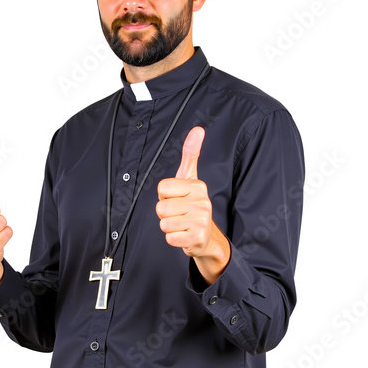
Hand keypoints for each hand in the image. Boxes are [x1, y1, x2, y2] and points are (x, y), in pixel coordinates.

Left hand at [156, 127, 229, 284]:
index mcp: (198, 186)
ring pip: (164, 223)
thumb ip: (191, 153)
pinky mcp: (197, 238)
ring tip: (182, 224)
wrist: (206, 237)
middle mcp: (202, 202)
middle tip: (179, 213)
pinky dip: (173, 239)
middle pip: (161, 207)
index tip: (178, 198)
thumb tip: (198, 129)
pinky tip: (184, 235)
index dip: (165, 195)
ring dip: (169, 226)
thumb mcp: (189, 177)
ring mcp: (201, 221)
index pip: (162, 189)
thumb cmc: (192, 204)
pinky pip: (169, 237)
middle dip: (165, 213)